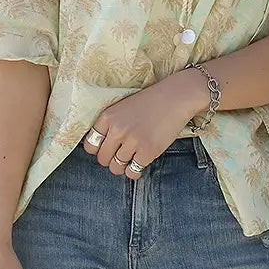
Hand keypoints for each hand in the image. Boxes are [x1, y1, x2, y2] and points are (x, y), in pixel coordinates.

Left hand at [83, 71, 208, 178]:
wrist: (177, 97)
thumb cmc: (151, 101)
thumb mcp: (124, 107)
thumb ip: (111, 124)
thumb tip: (101, 147)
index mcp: (108, 116)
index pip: (90, 144)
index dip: (98, 149)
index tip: (107, 148)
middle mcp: (118, 130)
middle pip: (102, 159)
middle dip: (110, 159)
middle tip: (121, 154)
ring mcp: (133, 141)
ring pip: (116, 167)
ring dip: (123, 166)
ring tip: (131, 158)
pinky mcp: (148, 151)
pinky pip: (133, 171)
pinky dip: (135, 171)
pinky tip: (140, 163)